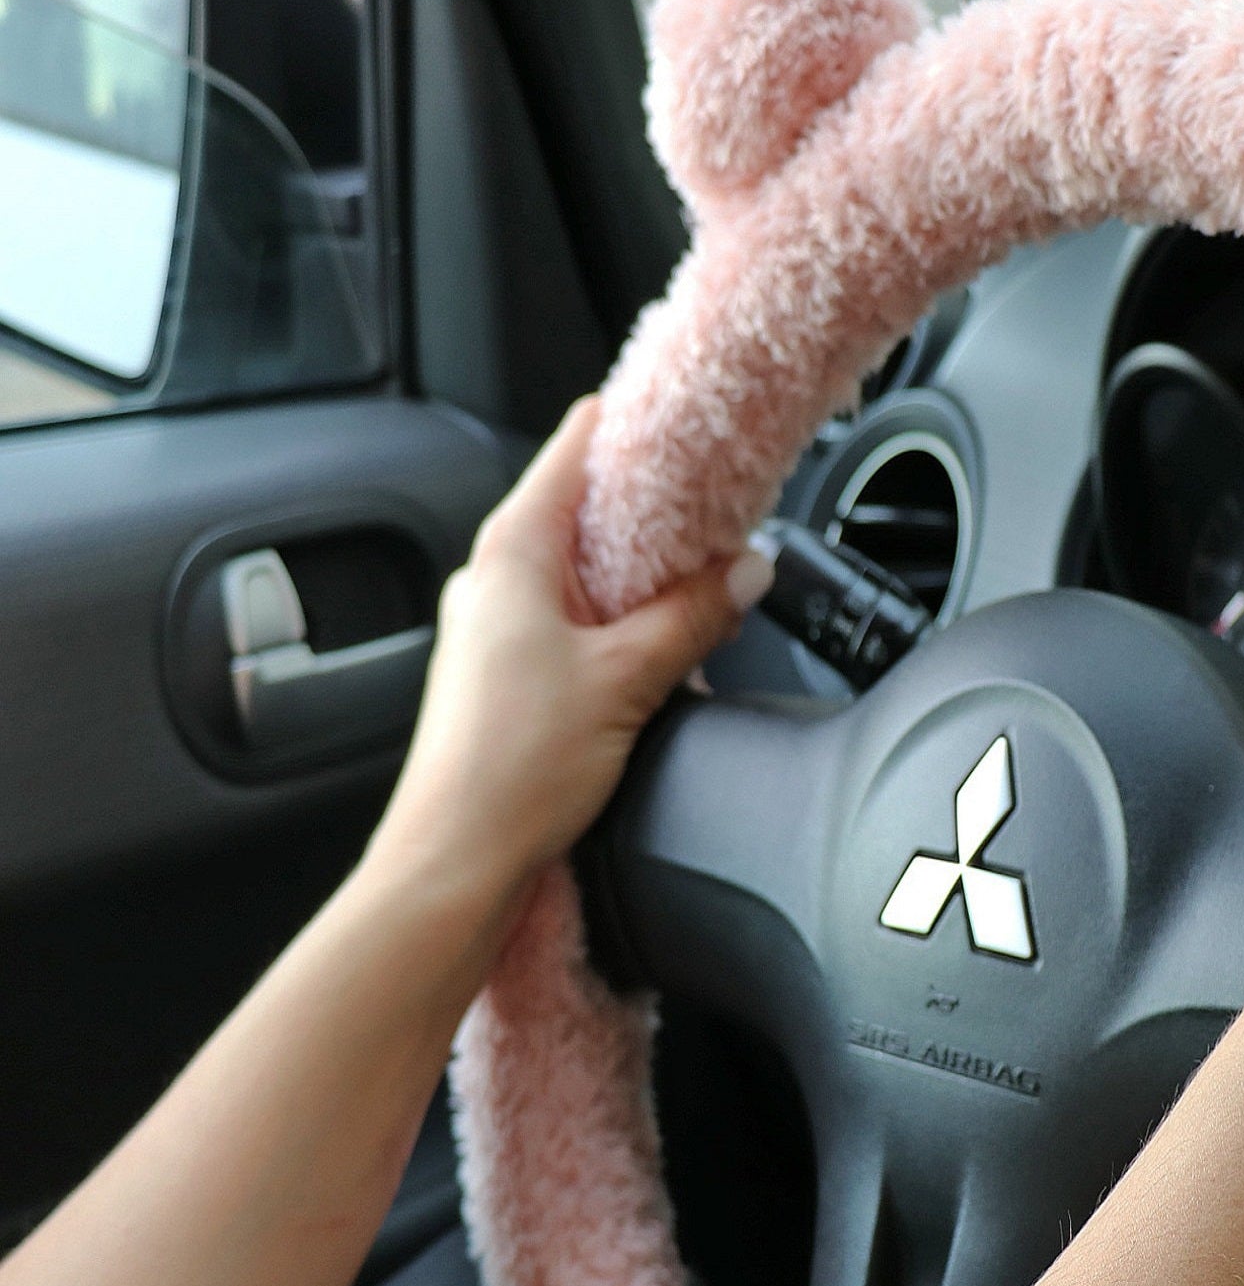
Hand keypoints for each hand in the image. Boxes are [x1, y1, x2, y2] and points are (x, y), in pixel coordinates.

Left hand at [368, 398, 774, 911]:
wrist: (456, 856)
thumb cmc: (511, 769)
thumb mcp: (628, 678)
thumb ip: (694, 615)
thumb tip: (746, 571)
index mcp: (513, 550)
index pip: (579, 443)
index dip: (643, 429)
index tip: (701, 432)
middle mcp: (496, 576)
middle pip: (588, 507)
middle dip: (661, 512)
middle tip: (728, 519)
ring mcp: (498, 623)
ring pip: (585, 569)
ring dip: (646, 575)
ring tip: (708, 588)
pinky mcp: (507, 669)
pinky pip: (575, 619)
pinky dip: (621, 619)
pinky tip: (662, 649)